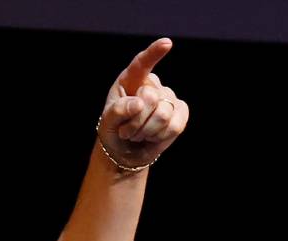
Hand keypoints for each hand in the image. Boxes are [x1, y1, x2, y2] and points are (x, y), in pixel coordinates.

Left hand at [98, 38, 188, 168]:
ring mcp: (168, 97)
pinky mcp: (180, 112)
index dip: (154, 53)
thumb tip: (139, 103)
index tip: (167, 43)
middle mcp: (152, 84)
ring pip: (163, 114)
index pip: (142, 64)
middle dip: (136, 121)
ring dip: (146, 131)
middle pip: (150, 98)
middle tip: (126, 131)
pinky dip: (160, 137)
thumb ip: (118, 110)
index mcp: (131, 79)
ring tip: (138, 134)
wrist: (126, 151)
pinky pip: (175, 125)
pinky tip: (152, 137)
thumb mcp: (107, 121)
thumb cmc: (114, 130)